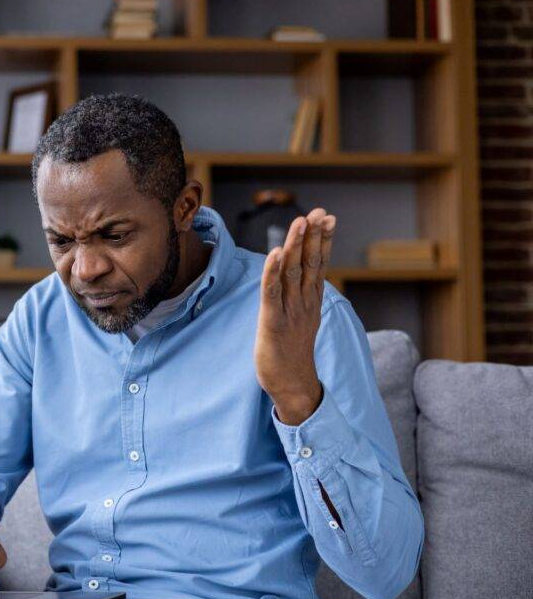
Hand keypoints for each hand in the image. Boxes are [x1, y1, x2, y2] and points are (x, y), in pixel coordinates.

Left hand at [255, 208, 336, 425]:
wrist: (293, 386)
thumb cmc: (291, 353)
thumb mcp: (299, 320)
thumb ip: (298, 298)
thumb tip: (296, 279)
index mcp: (311, 301)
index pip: (318, 264)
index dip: (322, 240)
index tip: (326, 217)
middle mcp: (304, 303)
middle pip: (310, 263)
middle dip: (314, 236)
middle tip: (319, 212)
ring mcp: (291, 312)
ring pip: (293, 273)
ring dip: (295, 246)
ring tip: (301, 221)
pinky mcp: (273, 323)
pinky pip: (272, 293)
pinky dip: (273, 272)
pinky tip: (275, 253)